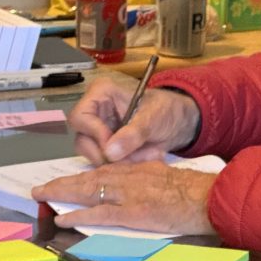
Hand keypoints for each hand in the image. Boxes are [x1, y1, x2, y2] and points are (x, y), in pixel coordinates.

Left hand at [31, 160, 216, 235]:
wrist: (208, 197)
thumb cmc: (195, 191)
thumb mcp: (169, 178)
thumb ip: (150, 179)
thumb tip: (138, 185)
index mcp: (140, 169)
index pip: (106, 170)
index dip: (84, 176)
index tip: (70, 180)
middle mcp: (130, 177)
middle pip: (91, 177)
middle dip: (65, 182)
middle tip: (43, 187)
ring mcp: (130, 194)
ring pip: (89, 190)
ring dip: (64, 193)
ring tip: (44, 196)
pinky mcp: (132, 212)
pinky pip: (99, 213)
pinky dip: (79, 214)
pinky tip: (63, 217)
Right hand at [68, 76, 200, 163]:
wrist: (180, 122)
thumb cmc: (167, 109)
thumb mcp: (153, 117)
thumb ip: (133, 133)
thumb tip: (110, 152)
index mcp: (101, 94)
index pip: (80, 118)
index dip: (95, 135)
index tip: (114, 148)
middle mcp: (95, 113)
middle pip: (83, 141)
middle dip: (109, 155)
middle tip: (135, 159)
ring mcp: (99, 132)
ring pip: (95, 156)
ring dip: (121, 162)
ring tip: (147, 156)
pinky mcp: (107, 148)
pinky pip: (107, 164)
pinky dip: (126, 166)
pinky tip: (145, 158)